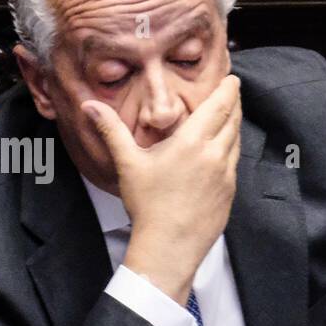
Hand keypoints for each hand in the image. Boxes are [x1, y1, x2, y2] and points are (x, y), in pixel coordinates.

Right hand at [81, 74, 241, 302]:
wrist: (170, 246)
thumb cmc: (148, 206)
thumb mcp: (128, 164)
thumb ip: (111, 130)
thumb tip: (90, 106)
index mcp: (193, 143)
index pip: (219, 107)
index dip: (228, 90)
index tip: (232, 79)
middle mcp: (215, 156)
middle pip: (232, 121)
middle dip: (234, 103)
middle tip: (233, 92)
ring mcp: (226, 176)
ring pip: (236, 143)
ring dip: (234, 126)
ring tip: (230, 117)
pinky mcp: (229, 194)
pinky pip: (234, 165)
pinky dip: (231, 151)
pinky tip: (224, 152)